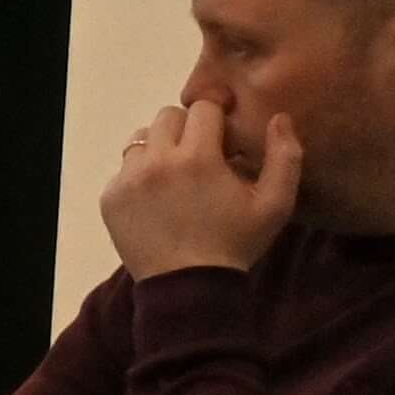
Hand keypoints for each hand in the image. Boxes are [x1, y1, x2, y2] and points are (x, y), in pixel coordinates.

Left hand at [99, 98, 298, 277]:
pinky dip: (139, 176)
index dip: (217, 119)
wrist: (188, 286)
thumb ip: (284, 156)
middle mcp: (156, 161)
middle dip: (186, 129)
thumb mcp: (275, 204)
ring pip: (140, 140)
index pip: (203, 108)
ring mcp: (128, 180)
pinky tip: (157, 198)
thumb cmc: (235, 244)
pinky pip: (123, 170)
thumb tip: (279, 117)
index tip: (223, 138)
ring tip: (176, 175)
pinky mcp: (110, 198)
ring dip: (159, 149)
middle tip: (200, 155)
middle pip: (167, 117)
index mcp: (197, 157)